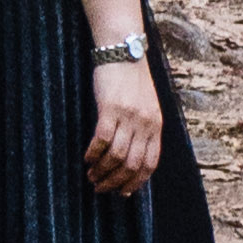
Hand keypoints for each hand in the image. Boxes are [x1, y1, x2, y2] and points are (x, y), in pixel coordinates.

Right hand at [84, 44, 163, 196]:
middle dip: (115, 182)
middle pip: (131, 165)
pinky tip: (86, 157)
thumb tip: (133, 157)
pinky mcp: (110, 108)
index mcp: (156, 124)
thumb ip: (144, 128)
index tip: (122, 192)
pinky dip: (93, 154)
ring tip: (91, 176)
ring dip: (102, 171)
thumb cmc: (132, 79)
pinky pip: (101, 140)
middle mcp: (145, 123)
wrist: (123, 50)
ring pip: (116, 156)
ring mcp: (128, 116)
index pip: (149, 164)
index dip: (135, 182)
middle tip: (101, 187)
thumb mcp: (147, 105)